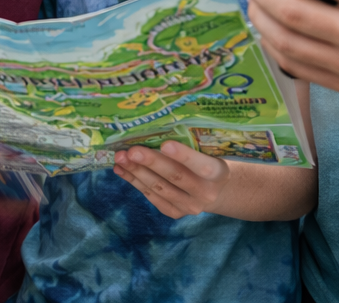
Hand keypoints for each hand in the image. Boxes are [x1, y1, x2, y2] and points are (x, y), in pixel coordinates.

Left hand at [113, 141, 229, 218]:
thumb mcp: (208, 152)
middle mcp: (205, 193)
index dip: (184, 156)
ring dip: (136, 172)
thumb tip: (154, 127)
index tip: (165, 144)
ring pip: (159, 188)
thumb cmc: (207, 161)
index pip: (202, 166)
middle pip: (175, 177)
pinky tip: (121, 170)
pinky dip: (134, 182)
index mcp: (219, 174)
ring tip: (120, 158)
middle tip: (131, 151)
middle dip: (151, 162)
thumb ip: (190, 144)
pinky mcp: (175, 213)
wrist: (215, 191)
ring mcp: (190, 206)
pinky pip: (152, 197)